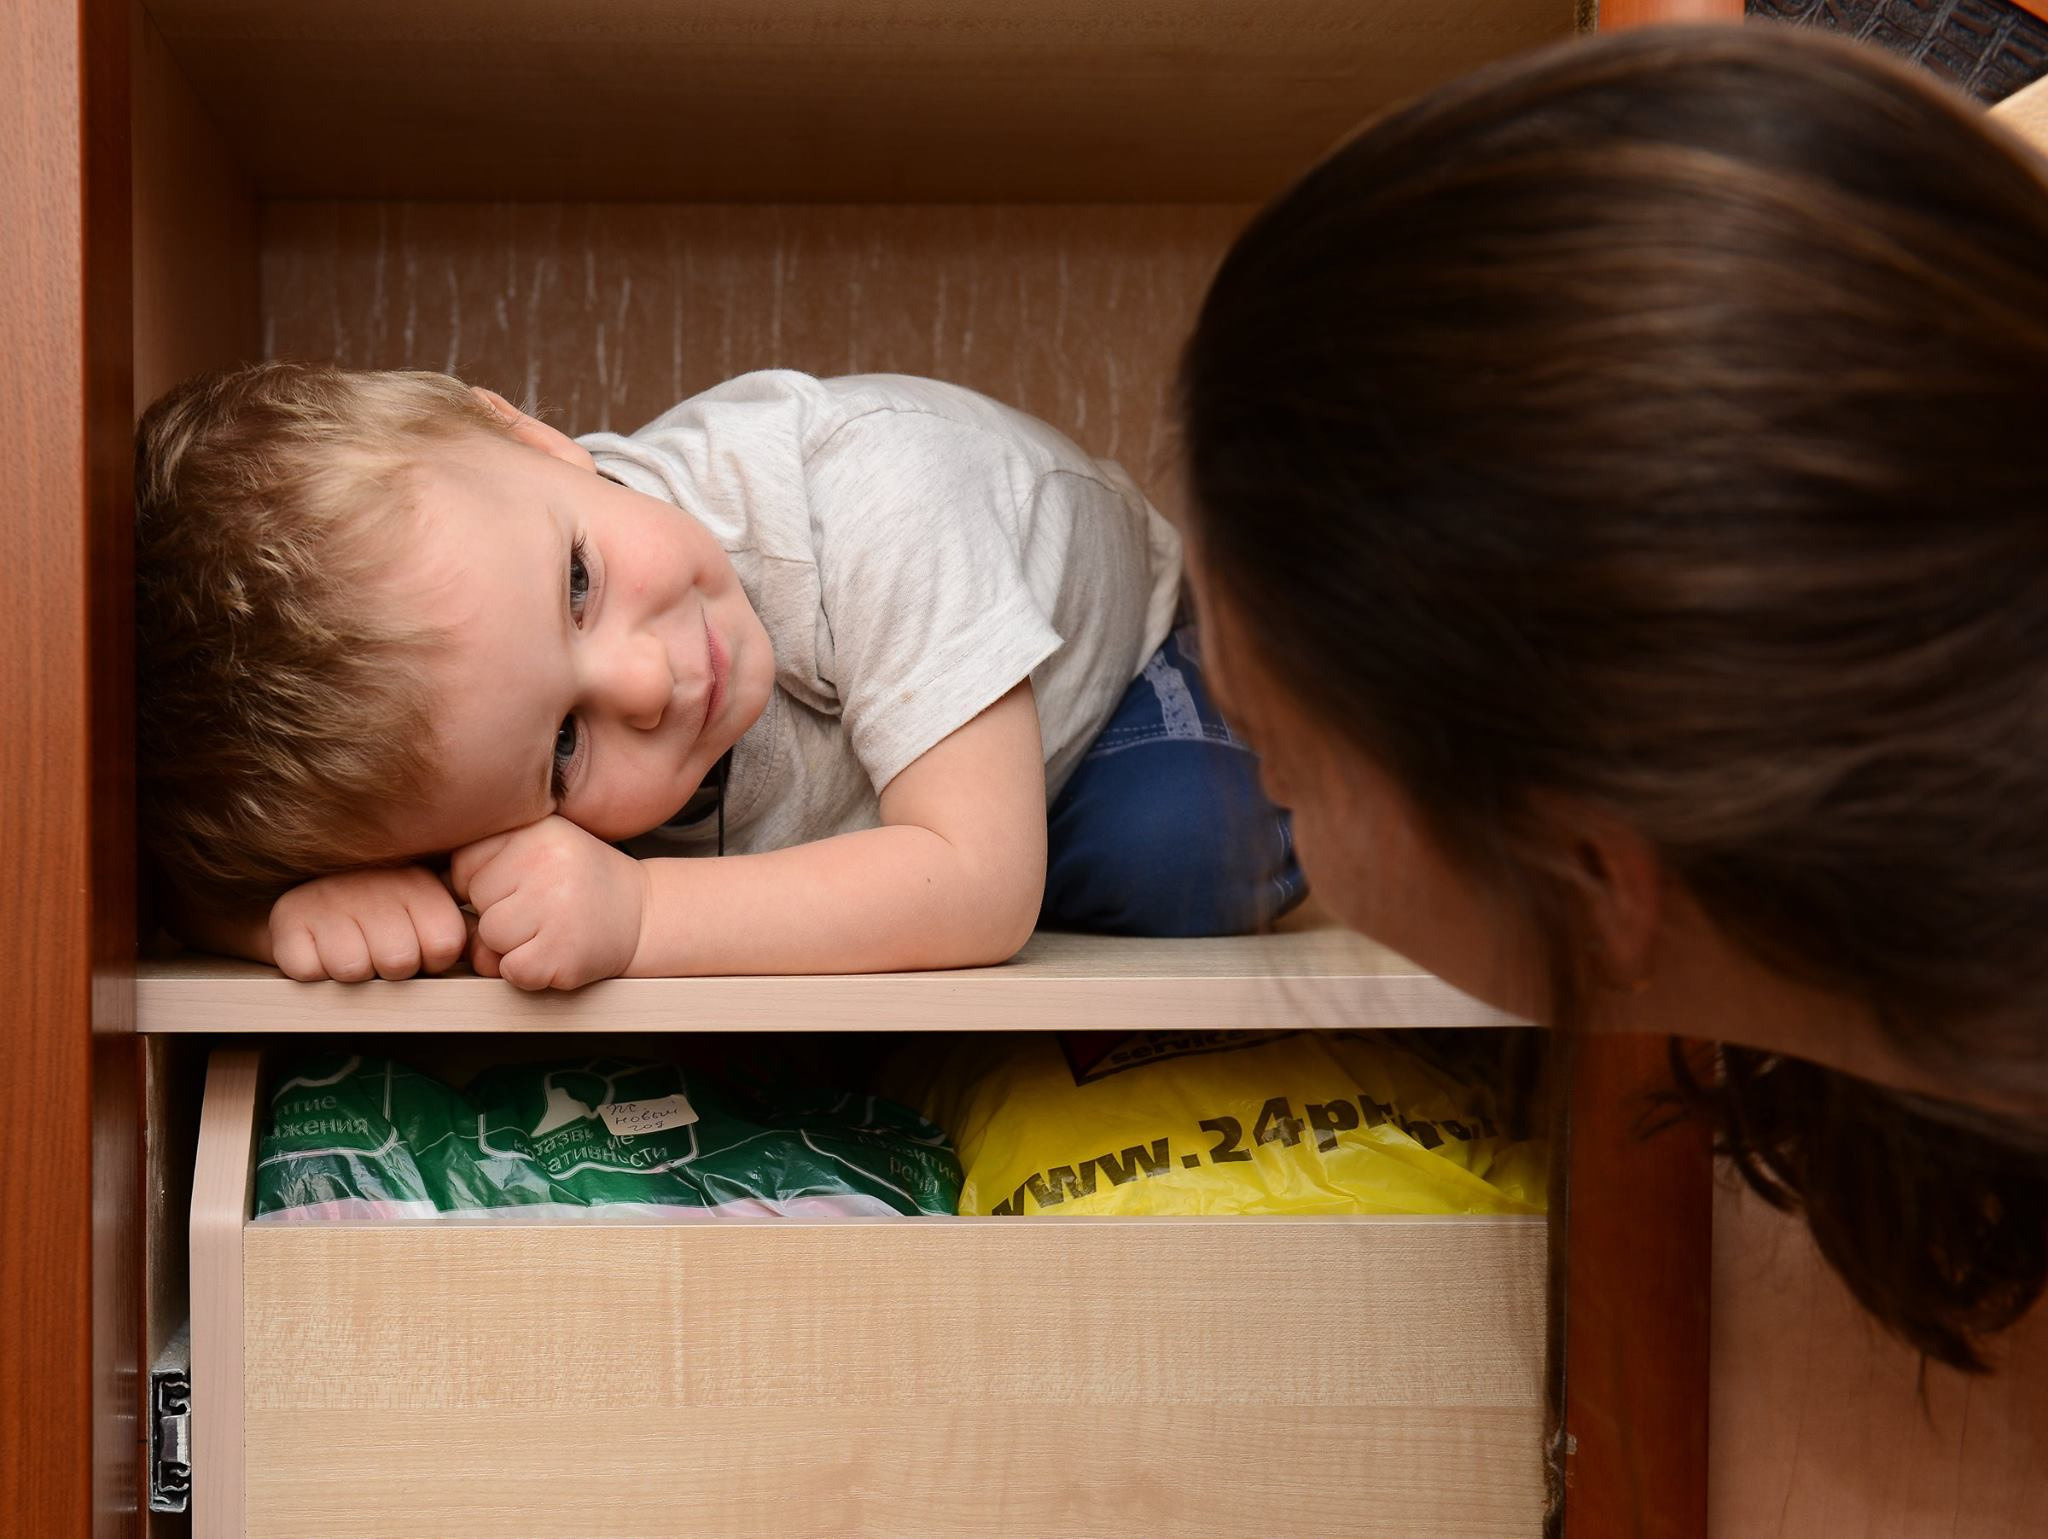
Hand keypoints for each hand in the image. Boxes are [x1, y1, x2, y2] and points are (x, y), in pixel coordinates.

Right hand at [269, 865, 468, 982]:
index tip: (417, 945)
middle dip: (391, 969)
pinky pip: (310, 972)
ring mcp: (328, 900)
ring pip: (354, 970)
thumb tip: (500, 959)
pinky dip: (313, 970)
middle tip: (377, 947)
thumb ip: (467, 933)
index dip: (432, 961)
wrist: (308, 895)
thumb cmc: (384, 913)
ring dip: (352, 971)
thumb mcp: (428, 912)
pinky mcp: (288, 921)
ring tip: (349, 945)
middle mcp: (375, 885)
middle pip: (400, 963)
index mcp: (418, 884)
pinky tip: (318, 948)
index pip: (444, 947)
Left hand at [450, 816, 648, 990]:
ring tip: (550, 929)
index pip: (465, 863)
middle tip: (543, 908)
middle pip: (476, 901)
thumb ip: (486, 864)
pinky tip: (557, 951)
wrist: (642, 914)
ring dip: (513, 944)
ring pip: (490, 938)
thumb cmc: (578, 885)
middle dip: (500, 913)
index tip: (523, 884)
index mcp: (536, 830)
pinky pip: (511, 971)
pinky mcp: (561, 952)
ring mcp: (555, 907)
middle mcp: (546, 862)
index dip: (486, 883)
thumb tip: (446, 914)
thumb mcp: (537, 851)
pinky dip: (529, 971)